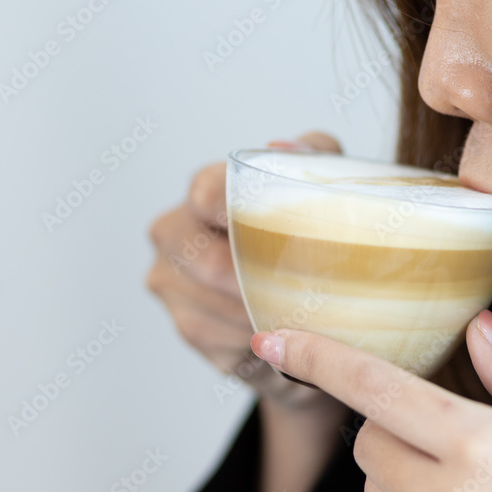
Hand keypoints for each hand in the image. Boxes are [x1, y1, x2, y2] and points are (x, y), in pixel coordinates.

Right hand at [147, 132, 345, 411]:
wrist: (302, 288)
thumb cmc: (310, 229)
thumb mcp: (321, 184)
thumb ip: (311, 154)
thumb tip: (280, 146)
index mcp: (205, 189)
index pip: (207, 193)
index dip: (234, 212)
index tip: (273, 232)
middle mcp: (174, 232)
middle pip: (205, 263)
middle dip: (255, 283)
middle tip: (304, 293)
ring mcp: (170, 281)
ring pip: (212, 310)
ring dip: (259, 320)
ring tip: (300, 318)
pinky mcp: (186, 325)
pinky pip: (218, 343)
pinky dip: (255, 345)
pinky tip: (280, 336)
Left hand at [249, 311, 491, 491]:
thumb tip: (480, 330)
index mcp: (486, 450)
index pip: (375, 389)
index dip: (317, 358)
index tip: (274, 338)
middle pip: (369, 439)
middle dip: (391, 420)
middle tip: (451, 423)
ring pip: (377, 489)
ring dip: (402, 469)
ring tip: (476, 480)